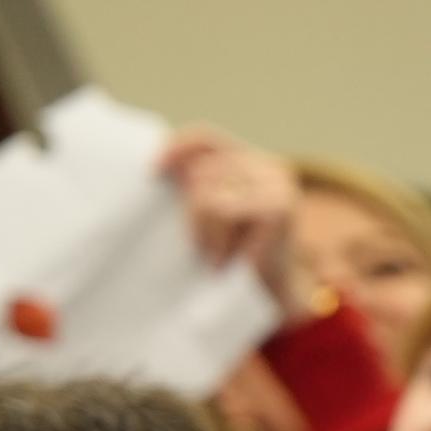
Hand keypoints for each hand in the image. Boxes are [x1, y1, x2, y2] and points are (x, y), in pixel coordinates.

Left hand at [157, 125, 304, 301]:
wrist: (270, 294)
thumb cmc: (233, 253)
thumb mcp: (212, 212)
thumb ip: (197, 184)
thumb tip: (156, 167)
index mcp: (252, 160)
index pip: (207, 137)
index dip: (176, 148)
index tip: (152, 172)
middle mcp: (269, 166)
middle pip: (201, 171)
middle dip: (190, 211)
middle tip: (204, 243)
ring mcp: (277, 185)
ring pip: (206, 194)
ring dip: (201, 231)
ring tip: (215, 252)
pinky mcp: (278, 207)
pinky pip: (221, 211)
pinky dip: (214, 240)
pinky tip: (224, 259)